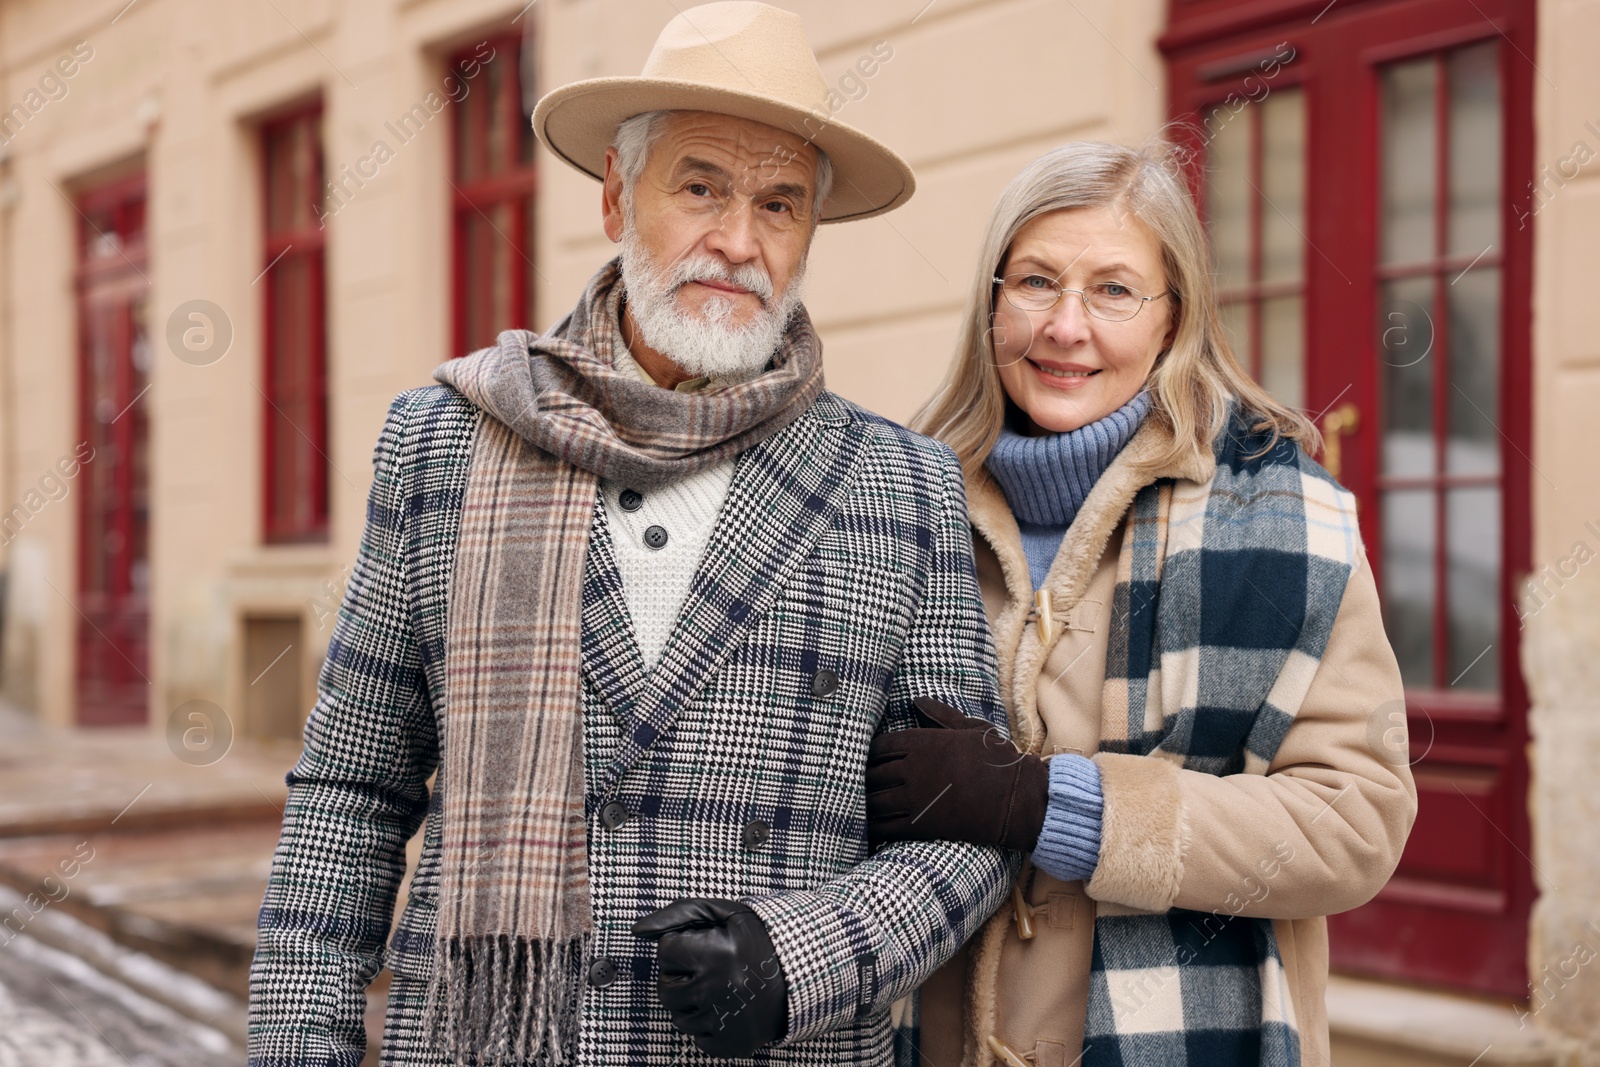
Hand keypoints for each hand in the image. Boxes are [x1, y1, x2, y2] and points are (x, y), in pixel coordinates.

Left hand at [632, 898, 787, 1057]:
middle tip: (710, 968)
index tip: (707, 945)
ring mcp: (727, 1021)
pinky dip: (708, 1024)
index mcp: (718, 953)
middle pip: (665, 988)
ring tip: (720, 987)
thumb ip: (677, 914)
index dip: (683, 946)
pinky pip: (696, 1039)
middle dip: (681, 976)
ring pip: (678, 1017)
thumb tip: (637, 931)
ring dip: (692, 1002)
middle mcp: (720, 990)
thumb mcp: (723, 913)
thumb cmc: (758, 939)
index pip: (665, 952)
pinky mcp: (732, 1045)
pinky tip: (727, 1007)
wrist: (801, 974)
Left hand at [866, 696, 1047, 850]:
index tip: (867, 760)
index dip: (870, 754)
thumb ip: (940, 715)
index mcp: (922, 742)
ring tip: (857, 807)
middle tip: (855, 785)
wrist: (1017, 798)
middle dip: (862, 780)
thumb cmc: (998, 760)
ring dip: (863, 804)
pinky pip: (885, 827)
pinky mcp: (920, 825)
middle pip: (871, 774)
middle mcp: (912, 768)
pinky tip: (868, 830)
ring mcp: (914, 798)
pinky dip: (872, 828)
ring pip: (874, 801)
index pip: (879, 746)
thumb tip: (917, 701)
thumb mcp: (971, 729)